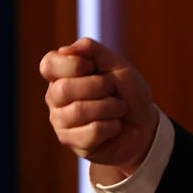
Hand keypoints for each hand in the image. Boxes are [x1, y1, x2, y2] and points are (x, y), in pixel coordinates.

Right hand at [41, 38, 158, 181]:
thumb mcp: (117, 65)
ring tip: (118, 108)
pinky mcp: (72, 142)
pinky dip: (113, 126)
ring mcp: (61, 122)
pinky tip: (114, 126)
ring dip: (110, 107)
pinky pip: (92, 131)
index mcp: (63, 75)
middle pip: (64, 89)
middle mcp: (56, 98)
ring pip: (79, 111)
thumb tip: (65, 49)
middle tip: (112, 90)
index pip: (49, 64)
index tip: (92, 66)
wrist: (144, 123)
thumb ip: (92, 50)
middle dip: (99, 86)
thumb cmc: (128, 92)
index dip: (72, 64)